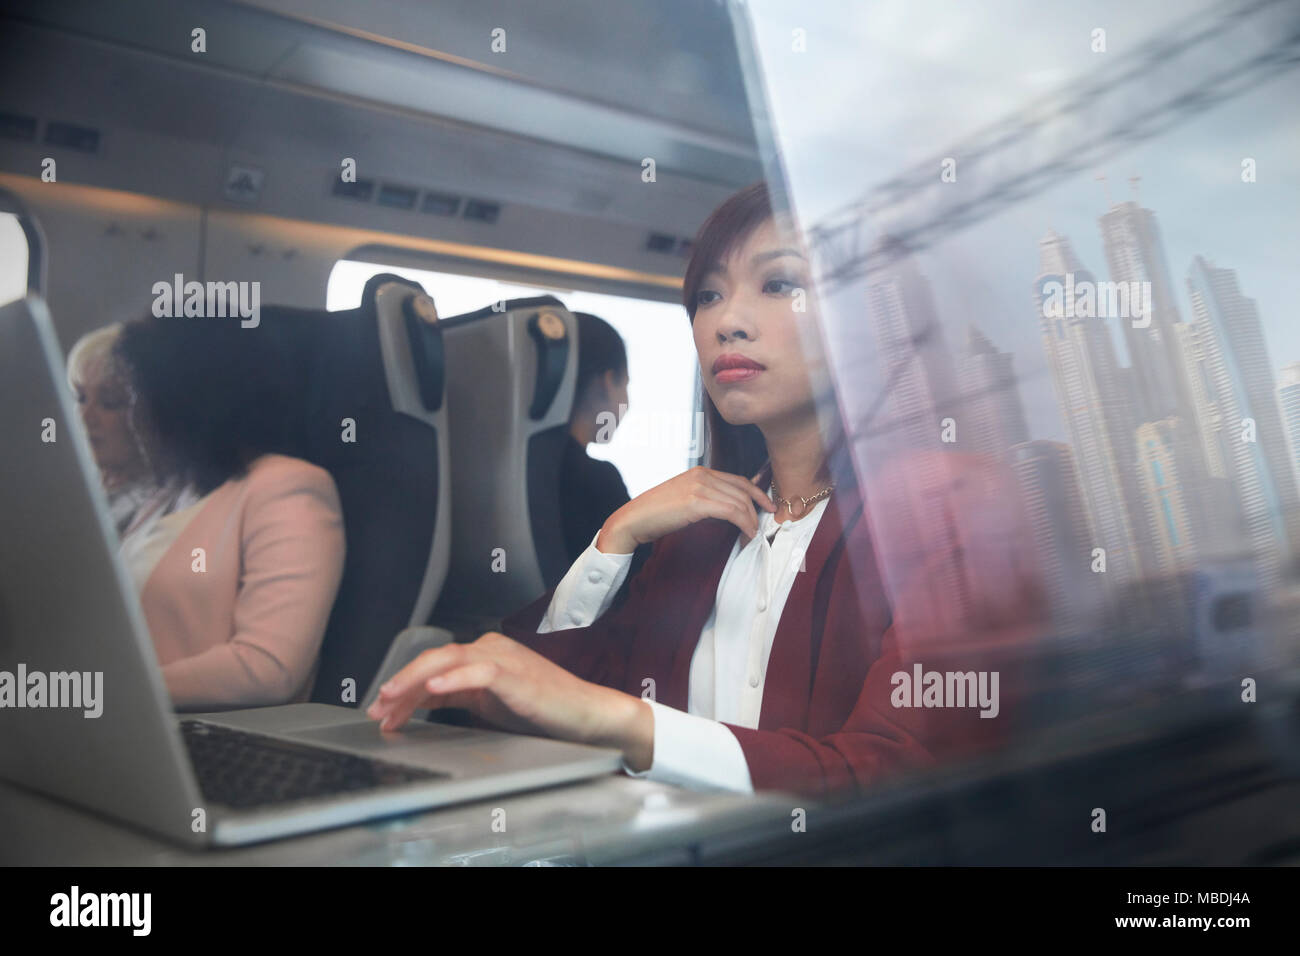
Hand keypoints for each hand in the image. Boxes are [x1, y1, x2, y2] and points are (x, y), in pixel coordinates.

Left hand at [365, 631, 655, 769]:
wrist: (587, 717)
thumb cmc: (544, 712)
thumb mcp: (491, 705)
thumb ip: (459, 698)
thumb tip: (421, 704)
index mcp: (483, 656)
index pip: (433, 667)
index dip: (404, 689)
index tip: (382, 714)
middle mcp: (490, 650)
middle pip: (434, 658)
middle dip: (400, 684)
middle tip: (377, 709)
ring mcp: (503, 658)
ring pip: (448, 659)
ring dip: (415, 679)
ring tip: (391, 698)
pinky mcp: (516, 674)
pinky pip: (478, 671)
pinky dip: (453, 677)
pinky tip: (433, 687)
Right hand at [597, 466, 774, 553]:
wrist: (634, 519)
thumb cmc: (657, 514)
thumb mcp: (685, 499)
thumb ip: (706, 498)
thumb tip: (729, 512)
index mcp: (700, 472)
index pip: (739, 480)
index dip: (757, 493)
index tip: (768, 507)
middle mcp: (702, 475)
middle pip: (742, 491)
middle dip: (757, 510)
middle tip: (762, 527)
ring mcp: (699, 486)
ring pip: (739, 502)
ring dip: (751, 521)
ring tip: (752, 536)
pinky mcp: (696, 502)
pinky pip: (731, 512)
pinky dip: (743, 524)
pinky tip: (745, 535)